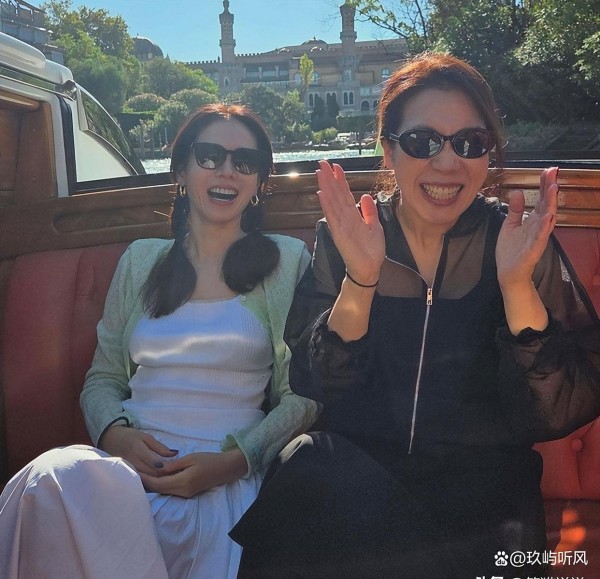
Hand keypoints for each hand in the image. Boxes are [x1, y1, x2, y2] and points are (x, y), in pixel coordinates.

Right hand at [99, 425, 177, 476]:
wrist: (109, 438)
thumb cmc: (130, 436)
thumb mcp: (146, 437)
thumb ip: (160, 447)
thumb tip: (175, 454)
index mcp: (138, 449)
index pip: (156, 463)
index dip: (168, 467)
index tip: (177, 468)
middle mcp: (132, 461)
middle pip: (152, 473)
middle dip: (165, 475)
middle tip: (176, 475)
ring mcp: (127, 469)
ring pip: (146, 479)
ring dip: (158, 480)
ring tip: (169, 478)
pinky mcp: (124, 474)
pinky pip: (139, 480)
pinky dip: (149, 481)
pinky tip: (157, 480)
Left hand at [139, 449, 247, 497]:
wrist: (225, 469)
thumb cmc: (209, 460)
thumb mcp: (191, 458)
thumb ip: (174, 465)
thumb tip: (158, 468)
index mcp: (183, 482)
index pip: (158, 483)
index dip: (145, 479)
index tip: (133, 471)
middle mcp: (182, 491)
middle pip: (159, 489)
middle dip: (146, 482)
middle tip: (133, 472)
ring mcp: (185, 494)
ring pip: (164, 490)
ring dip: (152, 484)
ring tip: (141, 474)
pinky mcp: (187, 493)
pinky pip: (170, 490)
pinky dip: (161, 484)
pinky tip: (156, 477)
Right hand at [316, 160, 384, 285]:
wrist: (370, 268)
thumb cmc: (371, 250)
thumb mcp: (375, 227)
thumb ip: (369, 212)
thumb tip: (364, 196)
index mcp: (353, 216)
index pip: (345, 194)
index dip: (340, 180)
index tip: (336, 167)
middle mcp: (345, 218)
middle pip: (336, 194)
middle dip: (329, 178)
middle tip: (322, 163)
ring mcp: (340, 225)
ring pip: (332, 202)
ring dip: (326, 186)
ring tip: (320, 172)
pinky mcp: (339, 233)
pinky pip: (332, 217)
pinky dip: (327, 205)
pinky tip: (321, 193)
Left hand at [496, 166, 558, 288]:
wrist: (508, 273)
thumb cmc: (510, 251)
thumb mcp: (510, 225)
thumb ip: (515, 210)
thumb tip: (517, 191)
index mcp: (532, 220)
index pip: (540, 199)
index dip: (543, 185)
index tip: (548, 170)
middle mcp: (538, 226)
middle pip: (545, 204)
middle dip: (549, 188)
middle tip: (553, 172)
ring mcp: (537, 237)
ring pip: (546, 218)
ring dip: (550, 203)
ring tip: (553, 188)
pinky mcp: (534, 249)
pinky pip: (540, 236)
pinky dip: (545, 226)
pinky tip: (548, 216)